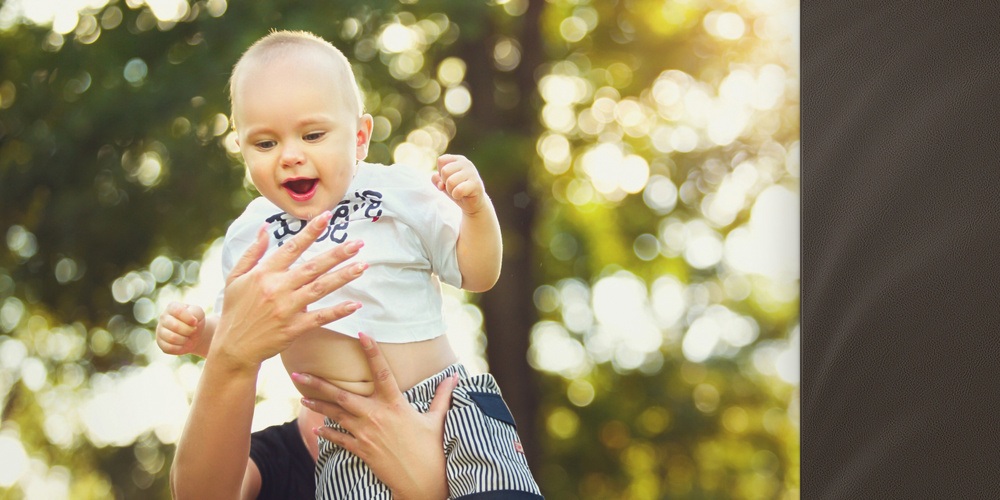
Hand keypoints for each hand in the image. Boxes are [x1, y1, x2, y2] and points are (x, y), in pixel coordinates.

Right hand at [156, 302, 205, 355]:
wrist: (194, 334)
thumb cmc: (195, 321)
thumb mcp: (199, 313)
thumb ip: (196, 312)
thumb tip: (192, 321)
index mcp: (172, 307)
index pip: (178, 311)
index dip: (188, 318)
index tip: (195, 322)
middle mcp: (163, 317)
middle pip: (175, 326)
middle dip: (188, 331)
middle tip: (193, 331)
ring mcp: (160, 330)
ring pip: (172, 338)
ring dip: (185, 340)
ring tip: (188, 337)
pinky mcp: (160, 342)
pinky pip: (169, 348)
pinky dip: (180, 348)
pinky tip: (183, 344)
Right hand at [210, 211, 367, 371]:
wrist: (233, 347)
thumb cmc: (235, 310)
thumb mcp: (235, 277)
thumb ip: (252, 252)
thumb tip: (265, 228)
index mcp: (263, 273)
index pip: (291, 247)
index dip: (310, 231)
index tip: (327, 217)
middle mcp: (277, 288)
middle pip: (312, 266)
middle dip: (337, 253)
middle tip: (358, 243)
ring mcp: (286, 309)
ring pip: (320, 288)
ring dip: (343, 277)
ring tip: (362, 266)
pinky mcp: (293, 328)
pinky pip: (320, 318)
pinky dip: (338, 311)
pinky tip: (355, 304)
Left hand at [294, 333, 455, 499]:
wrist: (423, 482)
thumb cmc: (432, 449)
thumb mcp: (437, 420)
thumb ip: (442, 396)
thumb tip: (454, 377)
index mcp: (395, 405)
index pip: (382, 372)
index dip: (372, 352)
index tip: (362, 334)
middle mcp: (377, 416)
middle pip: (342, 396)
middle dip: (319, 384)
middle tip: (298, 374)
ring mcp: (366, 434)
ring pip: (335, 415)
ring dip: (317, 404)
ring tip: (301, 395)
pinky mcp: (362, 450)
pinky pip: (339, 439)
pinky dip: (327, 432)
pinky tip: (315, 427)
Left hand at [431, 154, 488, 215]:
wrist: (473, 203)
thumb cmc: (457, 190)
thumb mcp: (443, 183)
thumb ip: (436, 179)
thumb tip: (441, 184)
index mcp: (458, 159)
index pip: (441, 160)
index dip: (440, 173)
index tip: (448, 179)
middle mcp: (466, 163)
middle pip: (444, 171)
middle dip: (445, 183)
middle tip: (454, 187)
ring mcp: (472, 172)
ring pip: (450, 181)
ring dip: (451, 190)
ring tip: (458, 191)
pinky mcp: (476, 184)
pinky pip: (458, 190)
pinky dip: (456, 195)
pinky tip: (462, 195)